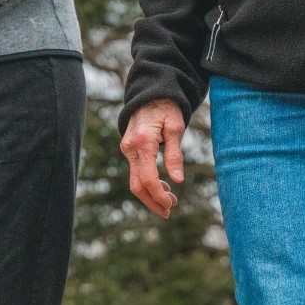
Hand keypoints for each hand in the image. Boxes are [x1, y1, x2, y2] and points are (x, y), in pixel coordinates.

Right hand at [120, 99, 185, 217]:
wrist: (150, 92)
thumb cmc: (166, 107)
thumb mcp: (175, 127)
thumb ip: (174, 154)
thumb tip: (177, 180)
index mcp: (143, 142)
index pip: (148, 178)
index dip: (159, 195)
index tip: (171, 204)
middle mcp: (131, 148)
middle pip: (137, 185)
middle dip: (153, 201)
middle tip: (169, 211)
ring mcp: (127, 149)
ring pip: (135, 182)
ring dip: (151, 195)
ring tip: (170, 201)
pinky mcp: (129, 150)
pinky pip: (136, 173)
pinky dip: (148, 184)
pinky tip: (163, 187)